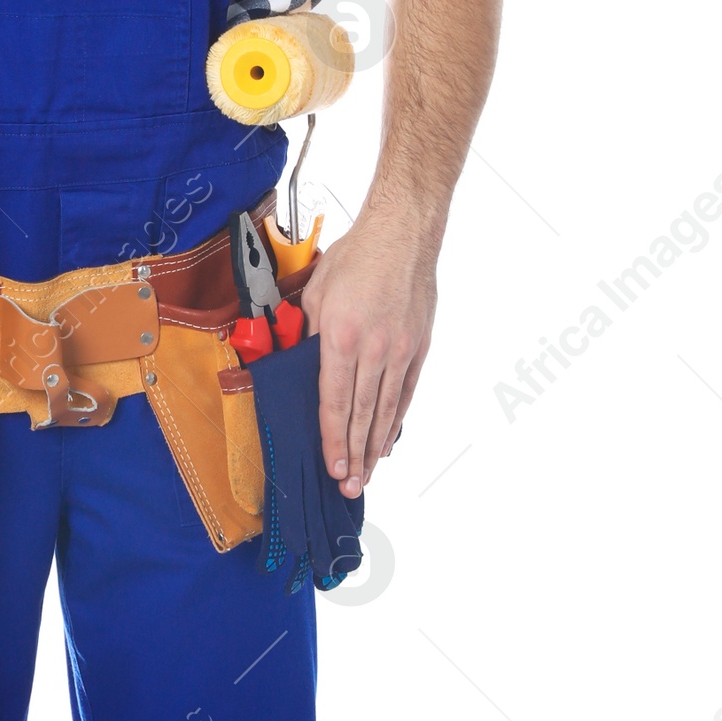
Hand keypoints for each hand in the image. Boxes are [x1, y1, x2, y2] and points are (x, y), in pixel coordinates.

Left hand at [298, 204, 438, 498]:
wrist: (403, 235)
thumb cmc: (356, 258)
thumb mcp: (316, 294)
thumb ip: (309, 334)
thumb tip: (303, 366)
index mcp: (341, 338)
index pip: (334, 402)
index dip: (333, 439)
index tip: (332, 466)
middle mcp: (373, 350)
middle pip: (362, 415)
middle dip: (354, 455)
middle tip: (350, 486)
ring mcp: (400, 351)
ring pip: (386, 410)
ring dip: (376, 446)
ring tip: (369, 474)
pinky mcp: (419, 347)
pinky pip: (406, 392)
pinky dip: (396, 419)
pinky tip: (389, 440)